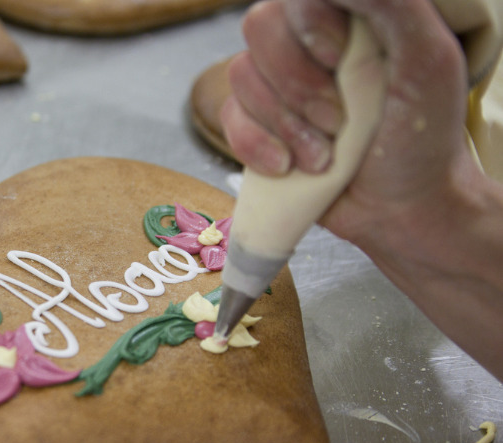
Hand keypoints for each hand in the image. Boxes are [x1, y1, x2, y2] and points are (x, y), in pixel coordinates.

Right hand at [221, 0, 471, 245]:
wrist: (399, 209)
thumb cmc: (422, 139)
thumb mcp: (428, 61)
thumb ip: (389, 4)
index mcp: (350, 16)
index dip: (309, 26)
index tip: (338, 60)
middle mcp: (308, 42)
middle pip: (261, 28)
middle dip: (297, 85)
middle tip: (337, 122)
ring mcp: (278, 84)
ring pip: (240, 74)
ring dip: (284, 124)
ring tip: (322, 157)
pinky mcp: (256, 124)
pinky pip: (228, 117)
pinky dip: (256, 146)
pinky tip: (287, 167)